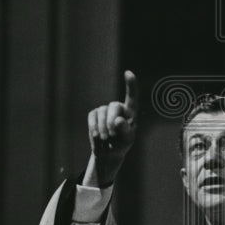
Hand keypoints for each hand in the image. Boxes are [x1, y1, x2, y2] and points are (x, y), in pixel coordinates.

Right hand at [83, 70, 137, 187]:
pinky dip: (94, 126)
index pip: (132, 97)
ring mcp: (105, 110)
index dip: (130, 85)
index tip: (128, 73)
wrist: (108, 152)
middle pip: (114, 106)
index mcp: (131, 112)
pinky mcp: (94, 114)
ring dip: (102, 127)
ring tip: (105, 138)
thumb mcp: (126, 140)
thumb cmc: (121, 144)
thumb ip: (124, 130)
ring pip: (102, 111)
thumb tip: (118, 120)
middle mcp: (118, 108)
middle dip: (111, 120)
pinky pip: (92, 116)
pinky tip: (96, 136)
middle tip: (111, 135)